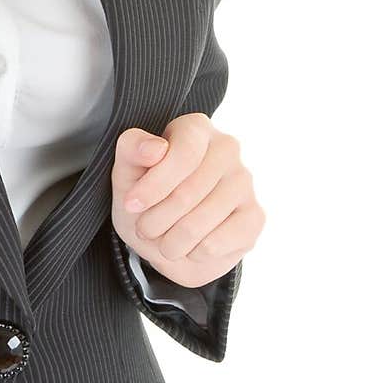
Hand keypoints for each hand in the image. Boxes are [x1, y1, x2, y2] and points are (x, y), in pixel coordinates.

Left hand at [110, 113, 265, 287]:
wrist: (165, 234)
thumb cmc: (147, 196)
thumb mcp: (127, 173)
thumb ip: (132, 150)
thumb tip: (155, 148)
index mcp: (195, 128)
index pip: (182, 155)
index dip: (154, 185)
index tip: (131, 204)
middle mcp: (227, 148)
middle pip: (190, 192)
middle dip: (157, 219)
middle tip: (144, 229)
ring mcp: (244, 182)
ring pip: (201, 222)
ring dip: (171, 241)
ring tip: (163, 241)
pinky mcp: (255, 216)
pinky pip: (217, 243)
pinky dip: (193, 253)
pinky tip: (190, 246)